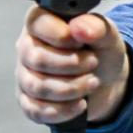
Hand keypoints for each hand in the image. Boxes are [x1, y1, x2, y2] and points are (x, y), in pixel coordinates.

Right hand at [15, 7, 128, 126]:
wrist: (107, 80)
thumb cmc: (100, 50)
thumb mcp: (106, 34)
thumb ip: (96, 26)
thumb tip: (79, 28)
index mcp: (41, 22)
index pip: (38, 25)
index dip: (63, 37)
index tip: (83, 43)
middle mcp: (27, 47)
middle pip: (37, 59)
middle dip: (71, 65)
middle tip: (94, 63)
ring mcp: (25, 75)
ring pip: (37, 86)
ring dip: (71, 88)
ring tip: (93, 82)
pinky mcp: (28, 101)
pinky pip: (35, 110)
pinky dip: (62, 110)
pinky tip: (81, 104)